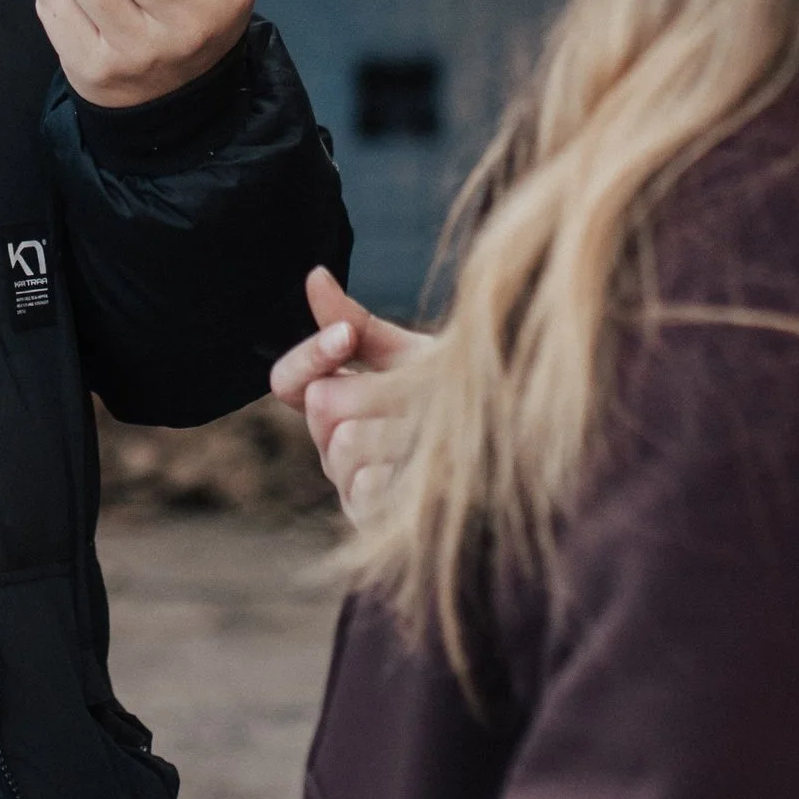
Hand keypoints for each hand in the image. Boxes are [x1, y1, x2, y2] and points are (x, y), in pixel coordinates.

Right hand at [270, 266, 434, 520]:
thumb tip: (314, 275)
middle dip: (374, 392)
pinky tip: (435, 468)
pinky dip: (407, 470)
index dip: (308, 356)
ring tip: (438, 430)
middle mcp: (333, 449)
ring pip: (346, 445)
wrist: (510, 448)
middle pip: (319, 408)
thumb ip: (357, 325)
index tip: (345, 337)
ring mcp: (350, 488)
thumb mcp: (411, 357)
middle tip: (421, 394)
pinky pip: (371, 485)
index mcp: (335, 407)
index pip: (288, 382)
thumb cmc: (457, 402)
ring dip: (399, 429)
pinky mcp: (372, 523)